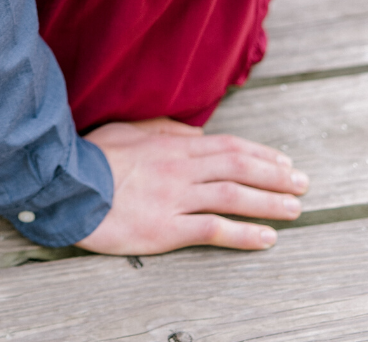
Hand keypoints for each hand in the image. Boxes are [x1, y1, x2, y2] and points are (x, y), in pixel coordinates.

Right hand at [78, 119, 308, 253]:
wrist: (64, 183)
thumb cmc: (92, 156)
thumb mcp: (127, 129)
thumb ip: (163, 130)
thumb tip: (194, 134)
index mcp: (171, 143)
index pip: (228, 145)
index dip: (261, 153)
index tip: (284, 161)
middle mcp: (180, 167)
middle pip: (238, 168)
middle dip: (275, 175)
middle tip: (303, 184)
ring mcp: (174, 197)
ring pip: (233, 196)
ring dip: (269, 203)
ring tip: (295, 209)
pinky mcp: (165, 227)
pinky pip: (212, 229)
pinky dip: (243, 233)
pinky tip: (266, 239)